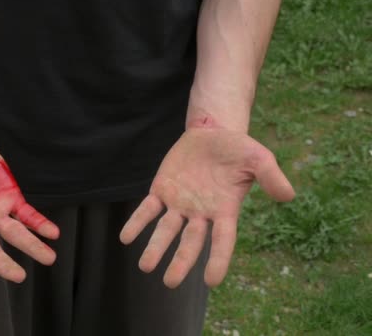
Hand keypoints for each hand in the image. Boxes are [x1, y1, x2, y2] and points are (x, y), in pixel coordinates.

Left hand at [120, 127, 294, 287]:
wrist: (211, 132)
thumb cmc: (237, 149)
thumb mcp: (258, 158)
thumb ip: (271, 176)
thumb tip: (288, 196)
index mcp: (225, 210)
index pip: (222, 240)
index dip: (218, 259)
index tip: (211, 281)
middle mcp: (200, 213)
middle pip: (190, 242)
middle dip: (180, 262)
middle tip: (170, 282)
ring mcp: (179, 204)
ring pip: (166, 230)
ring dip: (155, 247)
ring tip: (145, 266)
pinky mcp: (162, 190)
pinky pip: (147, 210)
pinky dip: (137, 223)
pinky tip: (126, 237)